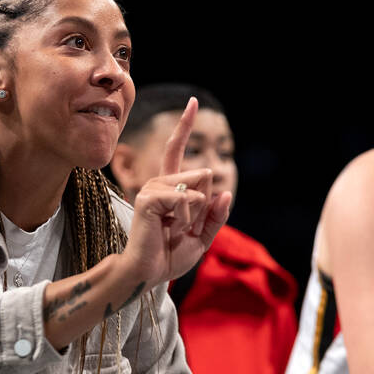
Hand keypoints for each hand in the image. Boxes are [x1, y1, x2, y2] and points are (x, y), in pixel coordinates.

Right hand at [120, 98, 231, 285]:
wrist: (150, 272)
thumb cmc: (170, 255)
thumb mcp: (202, 236)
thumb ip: (216, 215)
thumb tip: (225, 192)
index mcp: (171, 186)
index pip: (177, 149)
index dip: (185, 124)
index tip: (192, 101)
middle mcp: (160, 181)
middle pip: (203, 174)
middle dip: (205, 206)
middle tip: (182, 226)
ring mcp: (153, 187)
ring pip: (198, 189)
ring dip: (195, 215)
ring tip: (173, 229)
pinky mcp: (149, 198)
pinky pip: (186, 199)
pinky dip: (186, 218)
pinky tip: (169, 228)